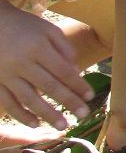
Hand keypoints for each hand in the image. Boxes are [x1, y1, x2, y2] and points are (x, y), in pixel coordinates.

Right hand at [0, 1, 93, 129]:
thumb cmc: (25, 27)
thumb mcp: (48, 29)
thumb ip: (64, 48)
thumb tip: (75, 71)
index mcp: (38, 48)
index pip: (63, 71)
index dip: (78, 85)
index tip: (90, 97)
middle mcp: (22, 63)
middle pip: (49, 87)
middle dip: (68, 102)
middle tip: (83, 116)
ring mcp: (6, 74)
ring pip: (29, 99)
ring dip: (47, 114)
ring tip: (63, 126)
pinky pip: (8, 102)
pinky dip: (21, 115)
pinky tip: (35, 124)